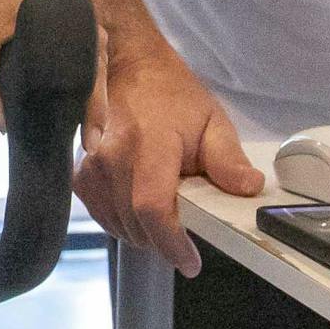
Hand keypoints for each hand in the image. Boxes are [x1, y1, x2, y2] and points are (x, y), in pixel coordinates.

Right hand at [78, 44, 263, 273]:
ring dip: (142, 234)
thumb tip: (248, 189)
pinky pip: (101, 215)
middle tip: (186, 237)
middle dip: (163, 241)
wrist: (130, 67)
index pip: (152, 207)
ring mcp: (92, 166)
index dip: (170, 243)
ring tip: (165, 219)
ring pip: (117, 225)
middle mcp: (113, 157)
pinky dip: (122, 223)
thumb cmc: (173, 95)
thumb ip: (228, 159)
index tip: (190, 261)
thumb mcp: (212, 121)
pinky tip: (139, 213)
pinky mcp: (81, 173)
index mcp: (150, 143)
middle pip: (135, 224)